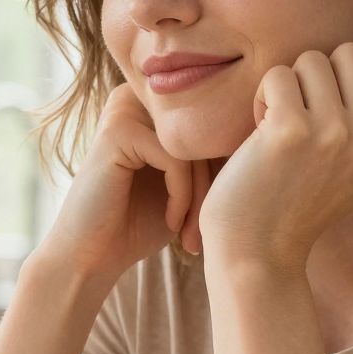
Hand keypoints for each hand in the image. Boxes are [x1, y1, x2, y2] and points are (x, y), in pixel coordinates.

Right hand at [34, 84, 208, 289]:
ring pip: (194, 147)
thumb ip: (210, 156)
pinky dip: (182, 197)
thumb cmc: (139, 223)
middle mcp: (136, 97)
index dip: (226, 171)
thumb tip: (261, 136)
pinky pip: (176, 159)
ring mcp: (124, 109)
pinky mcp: (118, 130)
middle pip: (205, 132)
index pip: (212, 124)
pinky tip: (172, 223)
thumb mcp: (185, 186)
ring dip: (200, 195)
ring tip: (191, 231)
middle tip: (203, 231)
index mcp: (152, 104)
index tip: (219, 215)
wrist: (91, 256)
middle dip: (213, 186)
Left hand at [197, 43, 352, 274]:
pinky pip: (276, 75)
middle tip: (302, 115)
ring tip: (280, 127)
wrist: (260, 252)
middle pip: (350, 52)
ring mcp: (334, 131)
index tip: (336, 103)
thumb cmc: (301, 201)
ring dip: (288, 87)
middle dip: (319, 76)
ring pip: (311, 60)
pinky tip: (259, 133)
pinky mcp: (291, 129)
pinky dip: (262, 97)